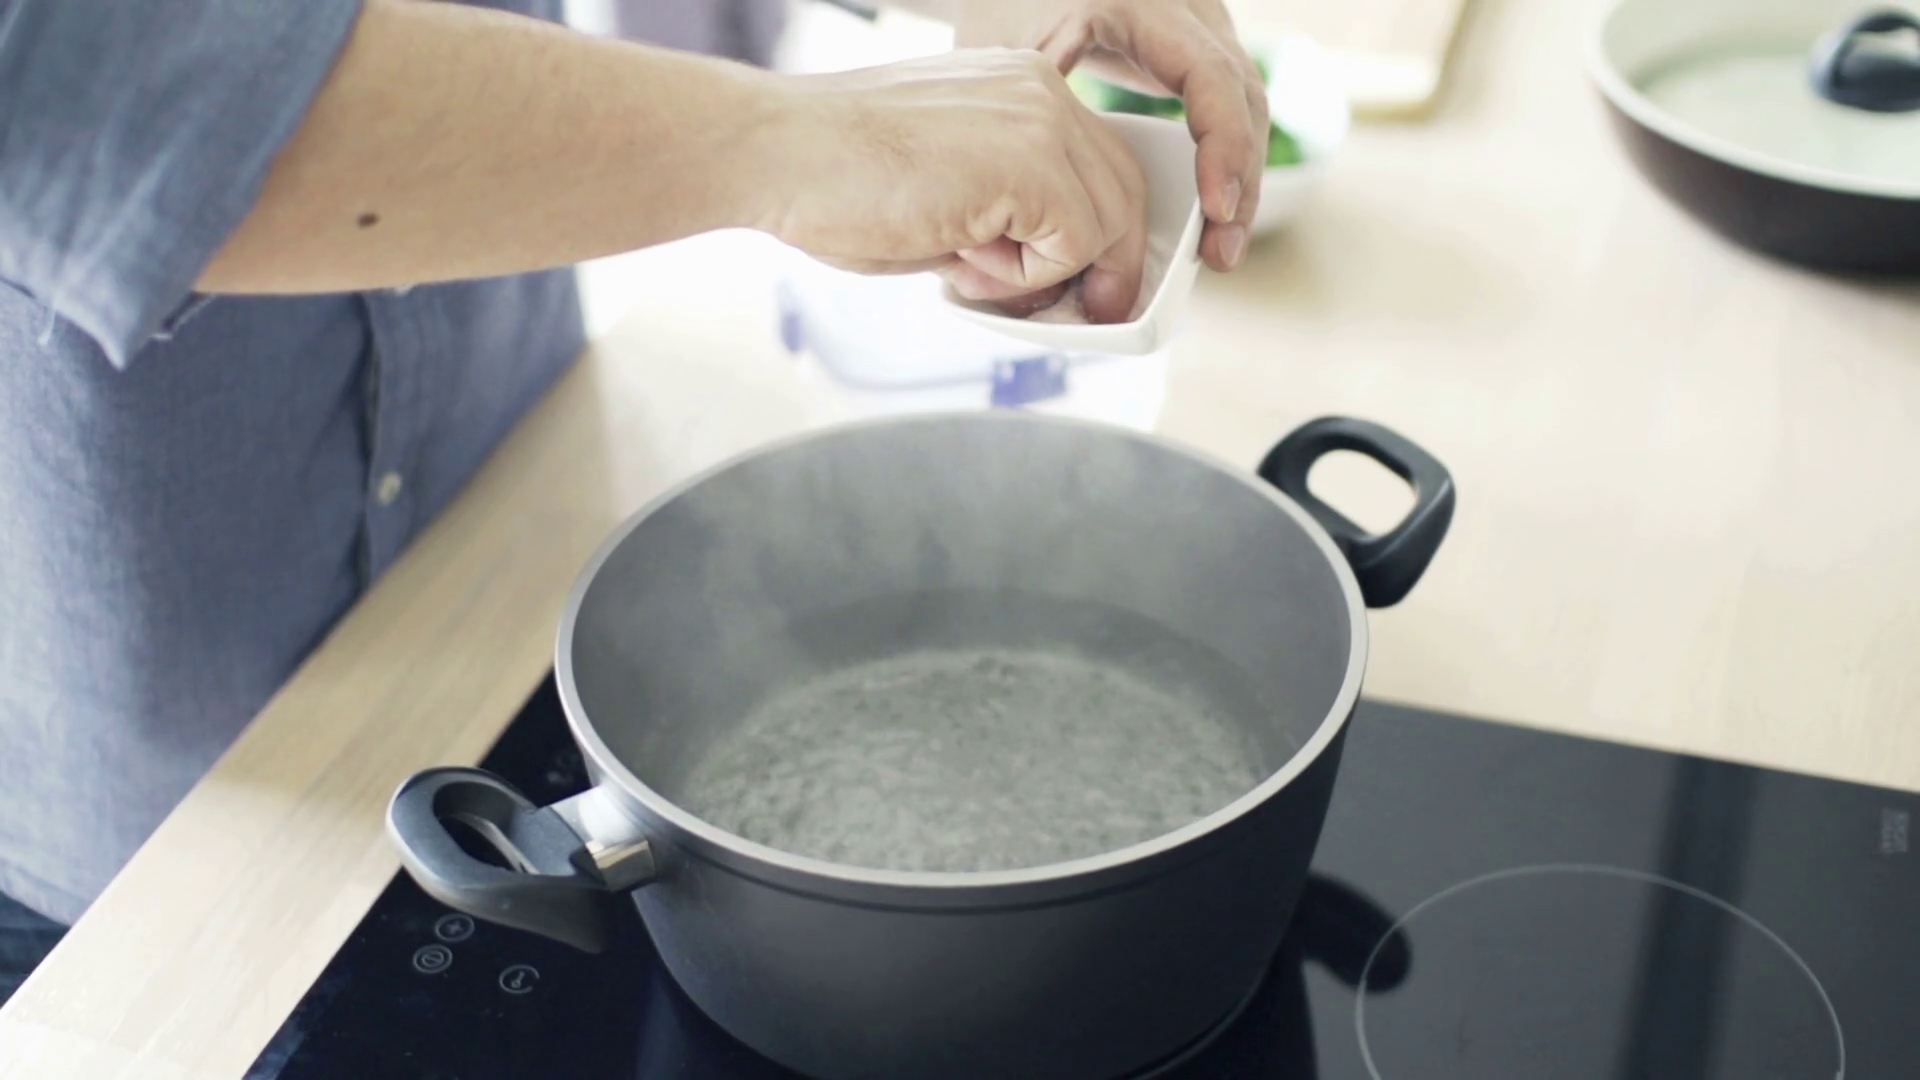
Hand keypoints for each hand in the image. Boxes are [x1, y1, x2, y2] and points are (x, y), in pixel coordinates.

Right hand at [755, 49, 1148, 322]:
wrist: (778, 153)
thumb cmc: (835, 176)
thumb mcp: (947, 187)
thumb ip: (1005, 214)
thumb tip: (1048, 272)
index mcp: (1019, 85)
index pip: (1098, 162)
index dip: (1100, 233)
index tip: (1086, 283)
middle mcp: (1042, 89)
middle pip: (1121, 190)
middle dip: (1103, 264)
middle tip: (1073, 311)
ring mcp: (1041, 120)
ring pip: (1104, 224)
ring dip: (1044, 273)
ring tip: (968, 273)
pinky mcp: (1032, 164)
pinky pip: (1074, 245)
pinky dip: (1027, 278)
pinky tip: (963, 263)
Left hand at [959, 0, 1268, 270]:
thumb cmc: (1003, 7)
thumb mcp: (1009, 53)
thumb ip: (1040, 112)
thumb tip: (1072, 196)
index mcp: (1142, 5)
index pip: (1211, 78)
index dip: (1223, 148)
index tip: (1216, 209)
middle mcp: (1186, 8)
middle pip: (1243, 98)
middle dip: (1241, 181)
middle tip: (1222, 252)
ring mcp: (1199, 25)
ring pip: (1245, 105)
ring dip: (1240, 177)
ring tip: (1220, 247)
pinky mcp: (1195, 46)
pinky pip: (1227, 105)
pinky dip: (1224, 158)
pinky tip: (1211, 211)